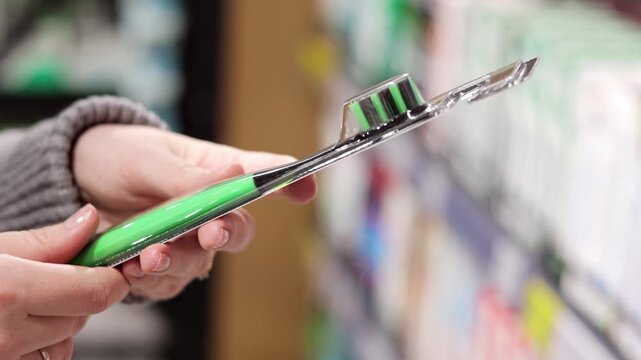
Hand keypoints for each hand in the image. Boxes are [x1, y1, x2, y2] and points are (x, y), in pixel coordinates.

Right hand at [0, 205, 129, 359]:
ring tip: (29, 298)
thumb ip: (46, 241)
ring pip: (66, 339)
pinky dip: (42, 342)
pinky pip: (43, 358)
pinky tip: (18, 321)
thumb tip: (91, 220)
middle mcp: (9, 335)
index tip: (110, 263)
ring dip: (61, 319)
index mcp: (11, 292)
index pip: (96, 292)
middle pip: (84, 314)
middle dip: (82, 292)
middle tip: (57, 275)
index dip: (110, 275)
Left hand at [73, 124, 316, 299]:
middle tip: (209, 233)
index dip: (290, 182)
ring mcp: (185, 240)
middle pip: (238, 229)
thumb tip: (230, 178)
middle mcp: (208, 209)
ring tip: (149, 254)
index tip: (307, 188)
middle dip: (227, 234)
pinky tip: (131, 267)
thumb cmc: (118, 155)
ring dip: (179, 260)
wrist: (73, 181)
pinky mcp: (161, 264)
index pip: (261, 175)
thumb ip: (184, 175)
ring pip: (202, 261)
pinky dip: (152, 278)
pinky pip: (168, 282)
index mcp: (215, 172)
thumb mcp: (147, 157)